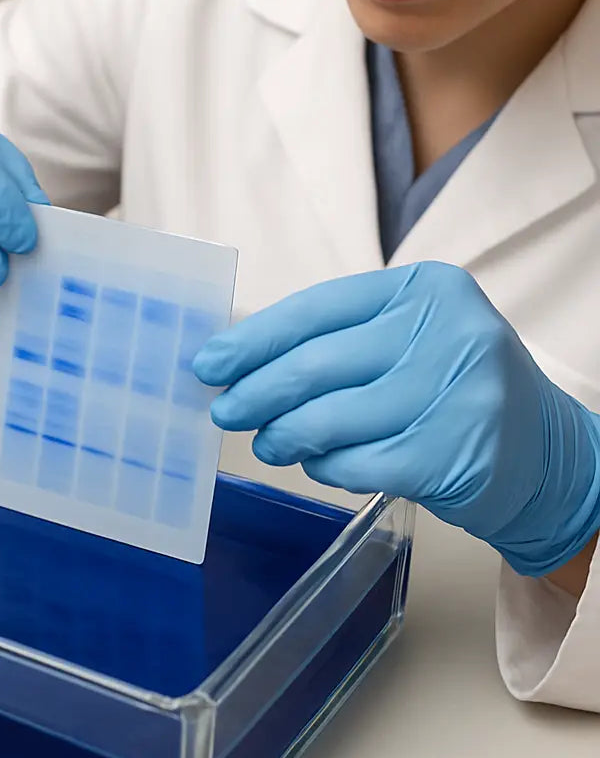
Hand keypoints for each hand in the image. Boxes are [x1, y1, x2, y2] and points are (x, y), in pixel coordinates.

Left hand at [193, 262, 599, 577]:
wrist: (548, 455)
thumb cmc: (453, 387)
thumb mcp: (410, 339)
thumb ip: (337, 341)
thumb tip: (240, 362)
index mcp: (425, 289)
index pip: (316, 309)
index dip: (253, 339)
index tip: (210, 363)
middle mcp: (445, 333)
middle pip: (316, 364)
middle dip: (255, 392)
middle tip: (225, 410)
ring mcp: (452, 395)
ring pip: (329, 419)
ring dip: (283, 436)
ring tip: (268, 443)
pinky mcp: (451, 456)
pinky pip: (354, 464)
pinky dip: (323, 467)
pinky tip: (318, 464)